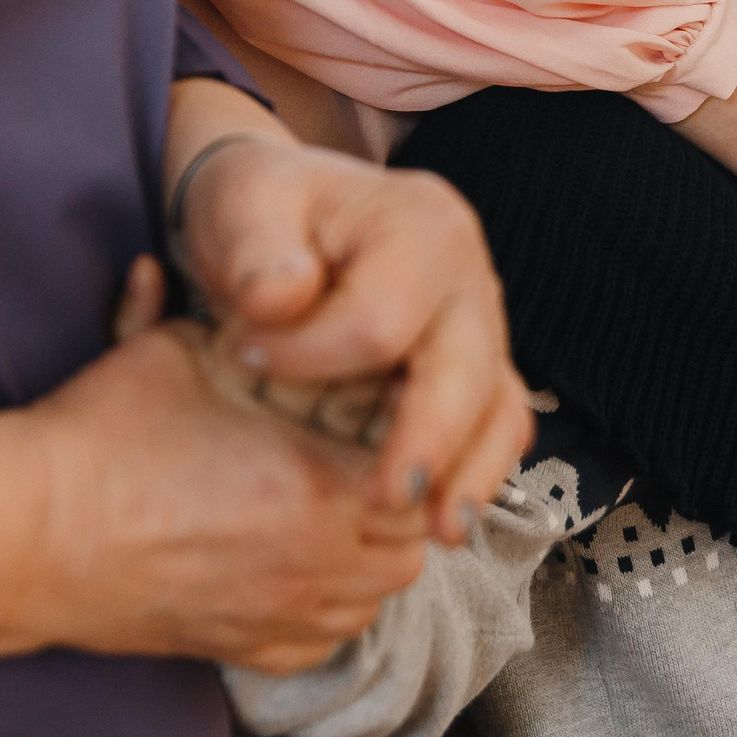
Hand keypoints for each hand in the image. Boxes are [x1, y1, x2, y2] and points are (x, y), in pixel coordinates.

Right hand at [10, 277, 430, 674]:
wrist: (27, 535)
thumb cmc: (99, 441)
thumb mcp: (177, 350)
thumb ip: (235, 316)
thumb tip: (249, 279)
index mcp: (317, 488)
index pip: (420, 473)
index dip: (408, 441)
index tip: (375, 417)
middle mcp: (316, 568)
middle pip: (410, 541)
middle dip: (397, 498)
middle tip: (358, 458)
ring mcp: (282, 619)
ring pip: (374, 597)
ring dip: (368, 553)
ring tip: (330, 508)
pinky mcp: (247, 653)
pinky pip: (324, 641)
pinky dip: (324, 605)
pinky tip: (291, 562)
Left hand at [176, 135, 531, 547]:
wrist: (275, 213)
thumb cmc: (254, 210)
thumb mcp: (237, 204)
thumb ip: (254, 247)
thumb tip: (282, 298)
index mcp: (421, 224)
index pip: (380, 322)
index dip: (310, 358)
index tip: (242, 357)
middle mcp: (468, 274)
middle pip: (468, 371)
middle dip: (428, 441)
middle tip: (383, 500)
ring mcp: (479, 323)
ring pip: (498, 407)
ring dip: (471, 473)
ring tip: (441, 532)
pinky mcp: (472, 366)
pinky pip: (494, 425)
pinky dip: (475, 472)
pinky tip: (447, 517)